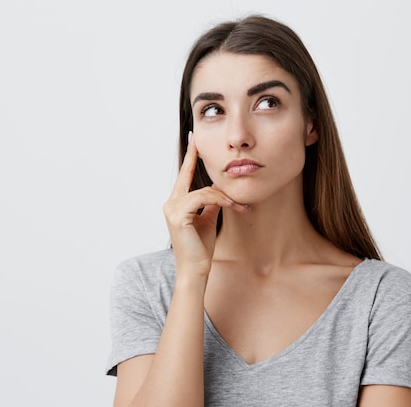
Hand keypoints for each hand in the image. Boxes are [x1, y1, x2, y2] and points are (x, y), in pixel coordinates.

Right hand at [163, 132, 246, 278]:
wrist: (196, 270)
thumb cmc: (201, 248)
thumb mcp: (208, 220)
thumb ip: (210, 203)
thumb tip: (218, 191)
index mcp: (176, 203)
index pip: (184, 176)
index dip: (189, 158)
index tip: (194, 141)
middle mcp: (170, 203)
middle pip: (186, 175)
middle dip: (193, 156)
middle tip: (199, 139)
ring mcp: (172, 208)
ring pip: (203, 190)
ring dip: (224, 196)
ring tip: (240, 205)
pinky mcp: (178, 215)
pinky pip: (204, 198)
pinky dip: (221, 200)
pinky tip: (233, 206)